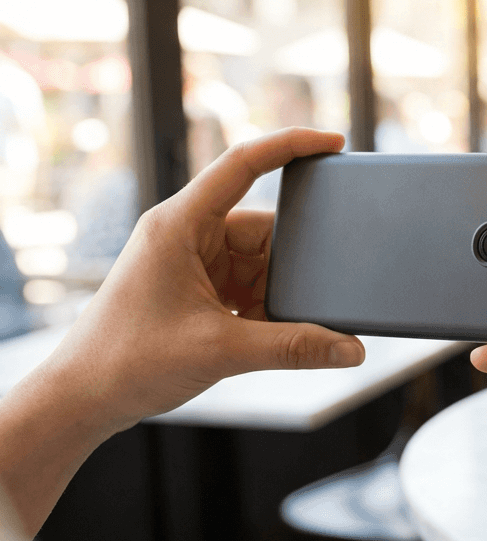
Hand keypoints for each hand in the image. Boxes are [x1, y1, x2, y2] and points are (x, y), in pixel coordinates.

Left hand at [46, 127, 365, 430]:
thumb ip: (295, 348)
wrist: (82, 399)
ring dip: (273, 295)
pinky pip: (247, 286)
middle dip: (290, 265)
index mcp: (179, 224)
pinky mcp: (195, 288)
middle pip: (263, 229)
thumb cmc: (127, 362)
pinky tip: (261, 337)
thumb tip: (351, 350)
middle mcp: (185, 234)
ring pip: (259, 263)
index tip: (333, 141)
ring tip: (267, 330)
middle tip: (307, 299)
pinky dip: (262, 310)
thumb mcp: (222, 352)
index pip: (243, 163)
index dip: (291, 145)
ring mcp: (190, 261)